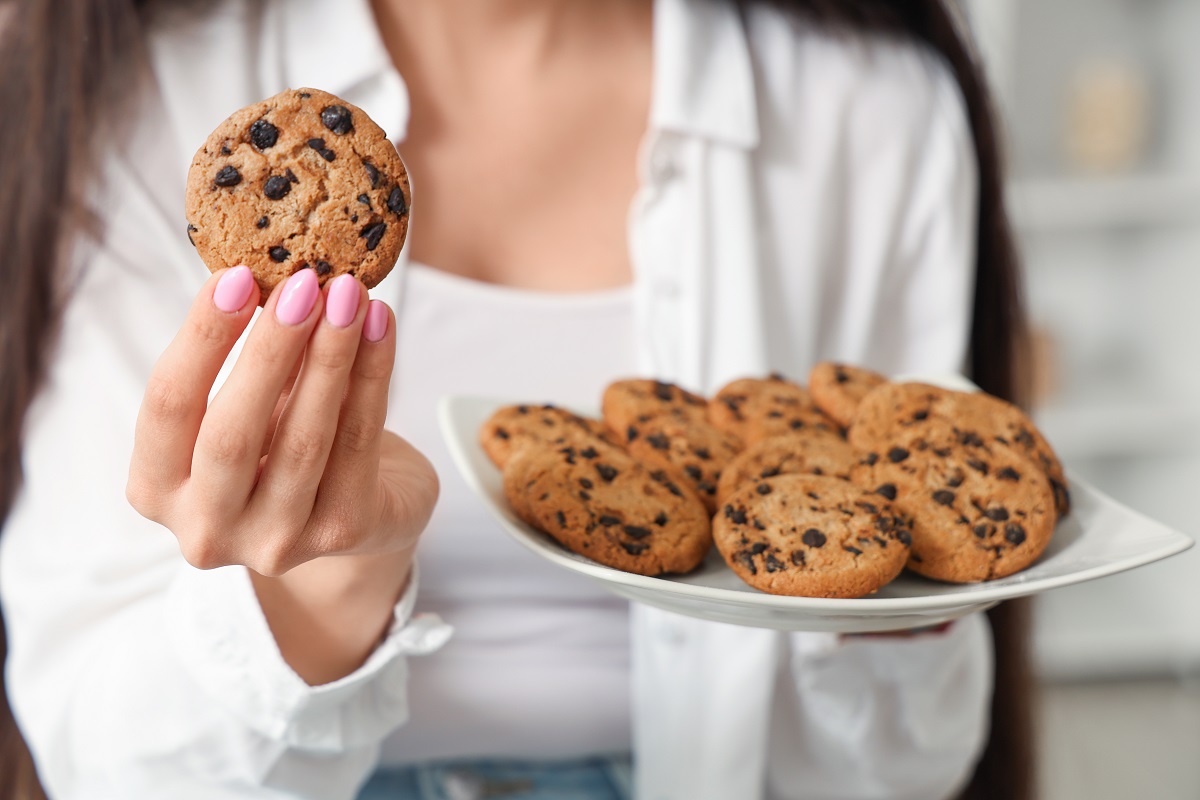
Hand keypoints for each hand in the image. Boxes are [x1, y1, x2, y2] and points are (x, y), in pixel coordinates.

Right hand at [127, 266, 437, 680]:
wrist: (363, 511)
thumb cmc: (287, 446)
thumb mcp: (251, 408)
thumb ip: (248, 360)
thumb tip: (272, 274)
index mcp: (158, 489)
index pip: (166, 407)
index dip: (201, 339)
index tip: (237, 277)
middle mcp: (207, 529)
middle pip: (231, 434)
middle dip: (270, 350)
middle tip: (302, 283)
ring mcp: (276, 543)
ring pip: (303, 441)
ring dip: (330, 357)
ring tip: (349, 294)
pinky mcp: (342, 533)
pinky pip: (357, 442)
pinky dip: (373, 375)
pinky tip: (381, 326)